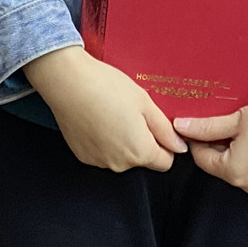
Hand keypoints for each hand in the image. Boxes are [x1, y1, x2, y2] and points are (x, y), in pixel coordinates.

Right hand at [23, 45, 187, 171]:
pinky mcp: (83, 156)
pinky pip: (103, 153)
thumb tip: (179, 147)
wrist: (68, 82)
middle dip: (142, 140)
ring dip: (122, 141)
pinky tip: (98, 119)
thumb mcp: (145, 102)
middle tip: (133, 113)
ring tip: (113, 113)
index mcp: (140, 152)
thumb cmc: (108, 88)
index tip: (156, 126)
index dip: (165, 144)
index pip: (165, 162)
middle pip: (142, 159)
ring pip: (122, 157)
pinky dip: (104, 141)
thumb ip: (165, 129)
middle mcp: (120, 165)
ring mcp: (99, 162)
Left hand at [177, 94, 247, 193]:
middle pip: (221, 165)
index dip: (195, 139)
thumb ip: (205, 127)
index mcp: (235, 172)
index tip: (194, 124)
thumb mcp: (236, 118)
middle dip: (216, 144)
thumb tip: (181, 127)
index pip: (202, 159)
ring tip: (240, 125)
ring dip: (234, 149)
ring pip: (239, 166)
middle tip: (219, 120)